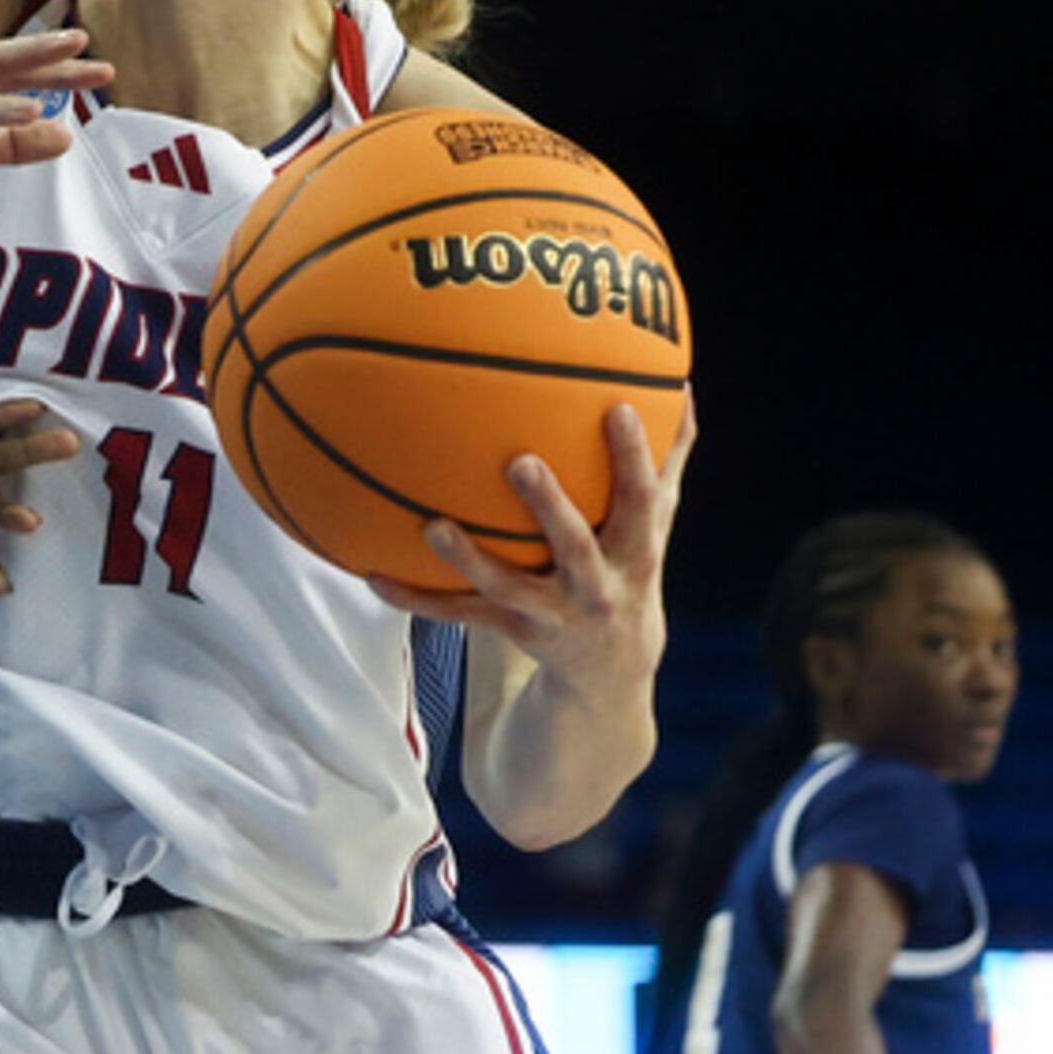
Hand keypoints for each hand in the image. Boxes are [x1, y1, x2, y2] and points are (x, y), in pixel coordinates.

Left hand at [368, 398, 695, 698]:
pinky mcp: (511, 630)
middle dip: (550, 507)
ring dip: (468, 560)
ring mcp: (551, 614)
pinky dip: (416, 598)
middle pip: (575, 546)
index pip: (641, 499)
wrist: (612, 671)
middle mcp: (596, 587)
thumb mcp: (657, 522)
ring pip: (506, 588)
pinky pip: (457, 614)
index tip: (618, 407)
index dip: (633, 457)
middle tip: (521, 462)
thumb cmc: (631, 568)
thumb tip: (679, 383)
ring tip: (431, 525)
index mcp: (635, 552)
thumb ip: (668, 456)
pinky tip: (373, 575)